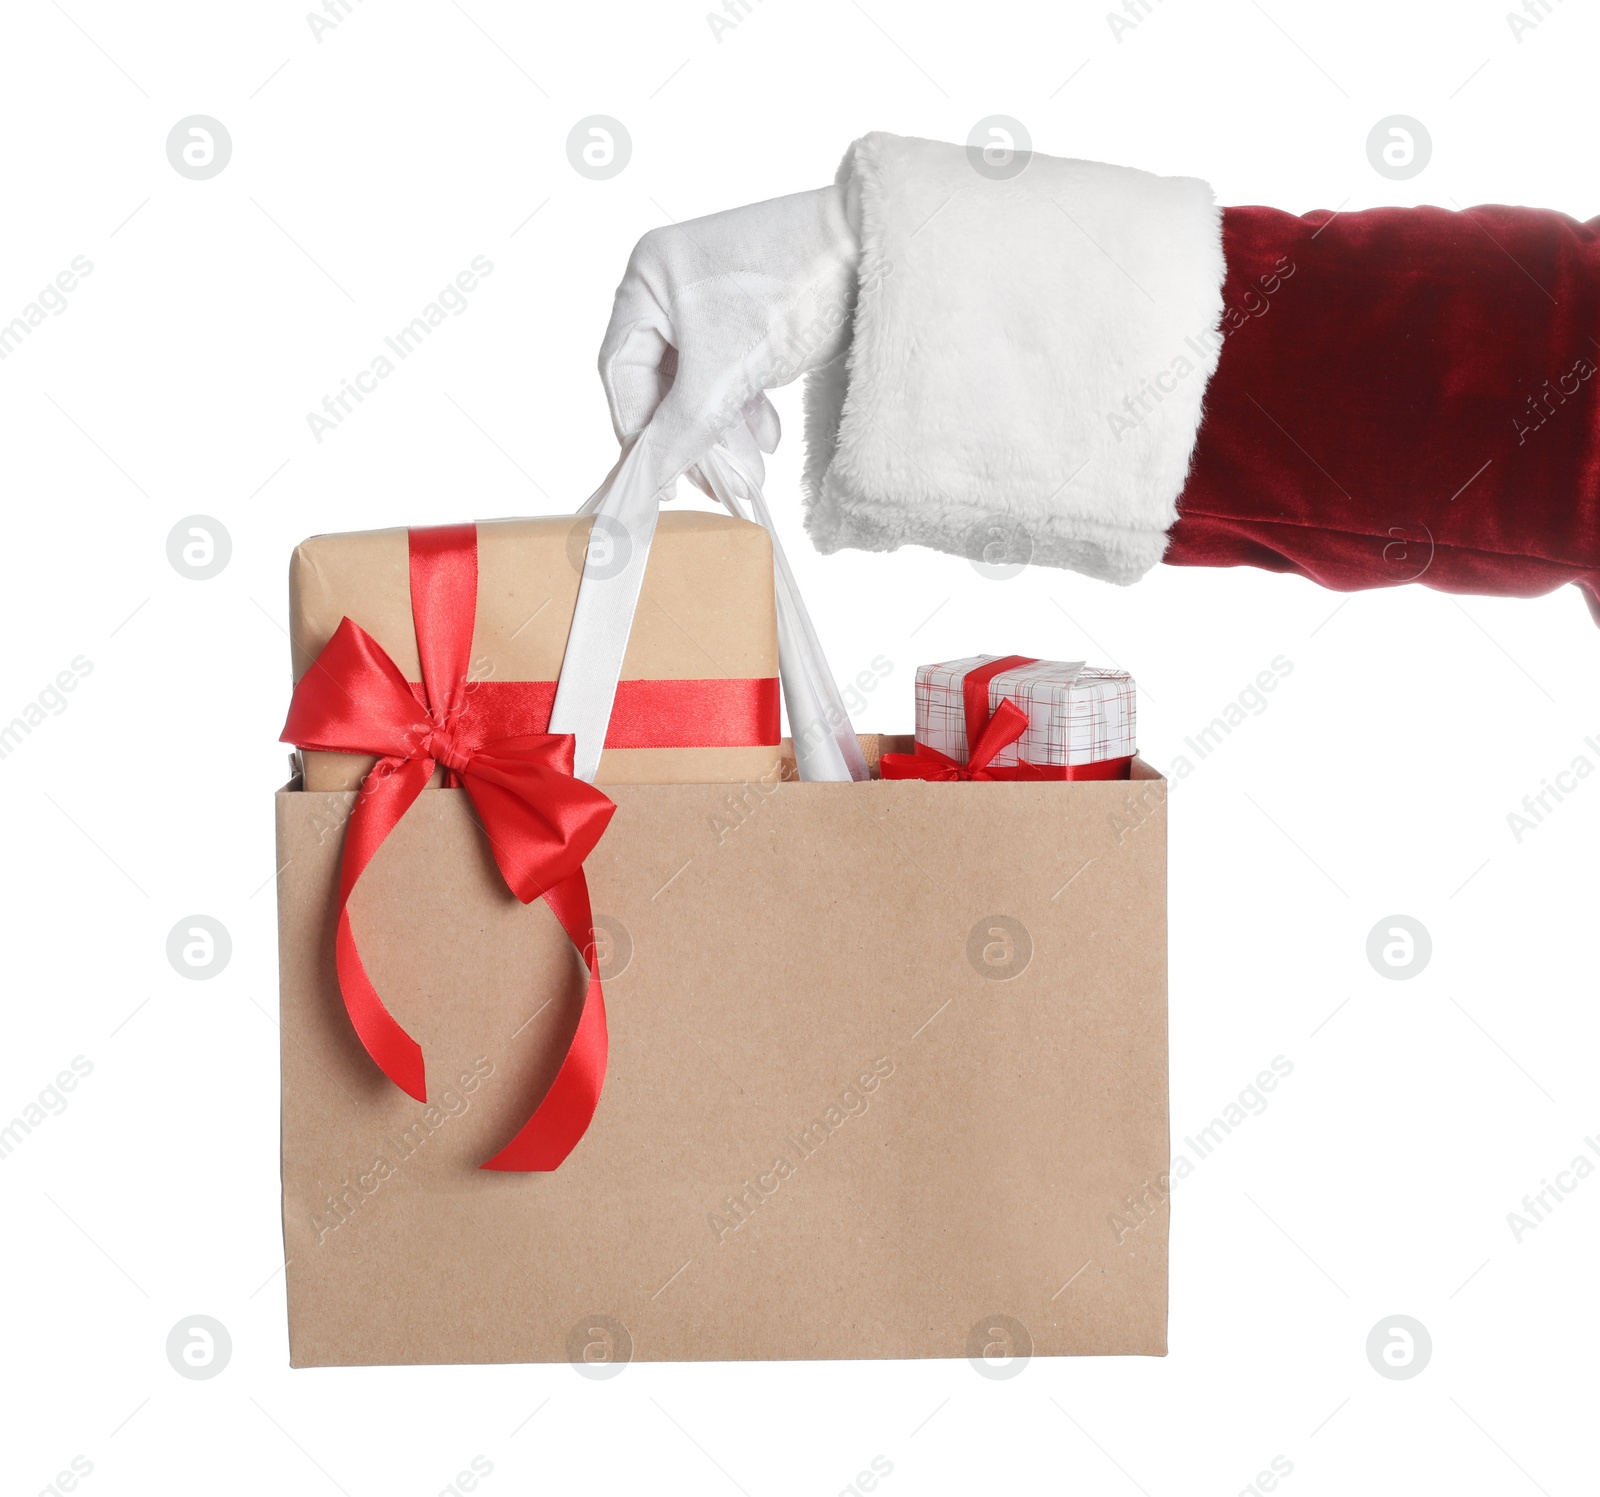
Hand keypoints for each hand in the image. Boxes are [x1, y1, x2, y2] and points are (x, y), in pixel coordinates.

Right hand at [598, 184, 858, 496]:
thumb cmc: (792, 287)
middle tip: (713, 485)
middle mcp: (674, 286)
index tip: (658, 480)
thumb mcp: (725, 370)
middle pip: (662, 382)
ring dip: (724, 433)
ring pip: (701, 386)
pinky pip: (733, 377)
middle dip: (691, 436)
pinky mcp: (753, 322)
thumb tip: (648, 481)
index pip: (623, 371)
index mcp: (649, 278)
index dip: (637, 430)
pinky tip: (767, 439)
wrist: (875, 253)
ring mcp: (715, 304)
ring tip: (749, 473)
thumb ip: (680, 430)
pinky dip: (747, 412)